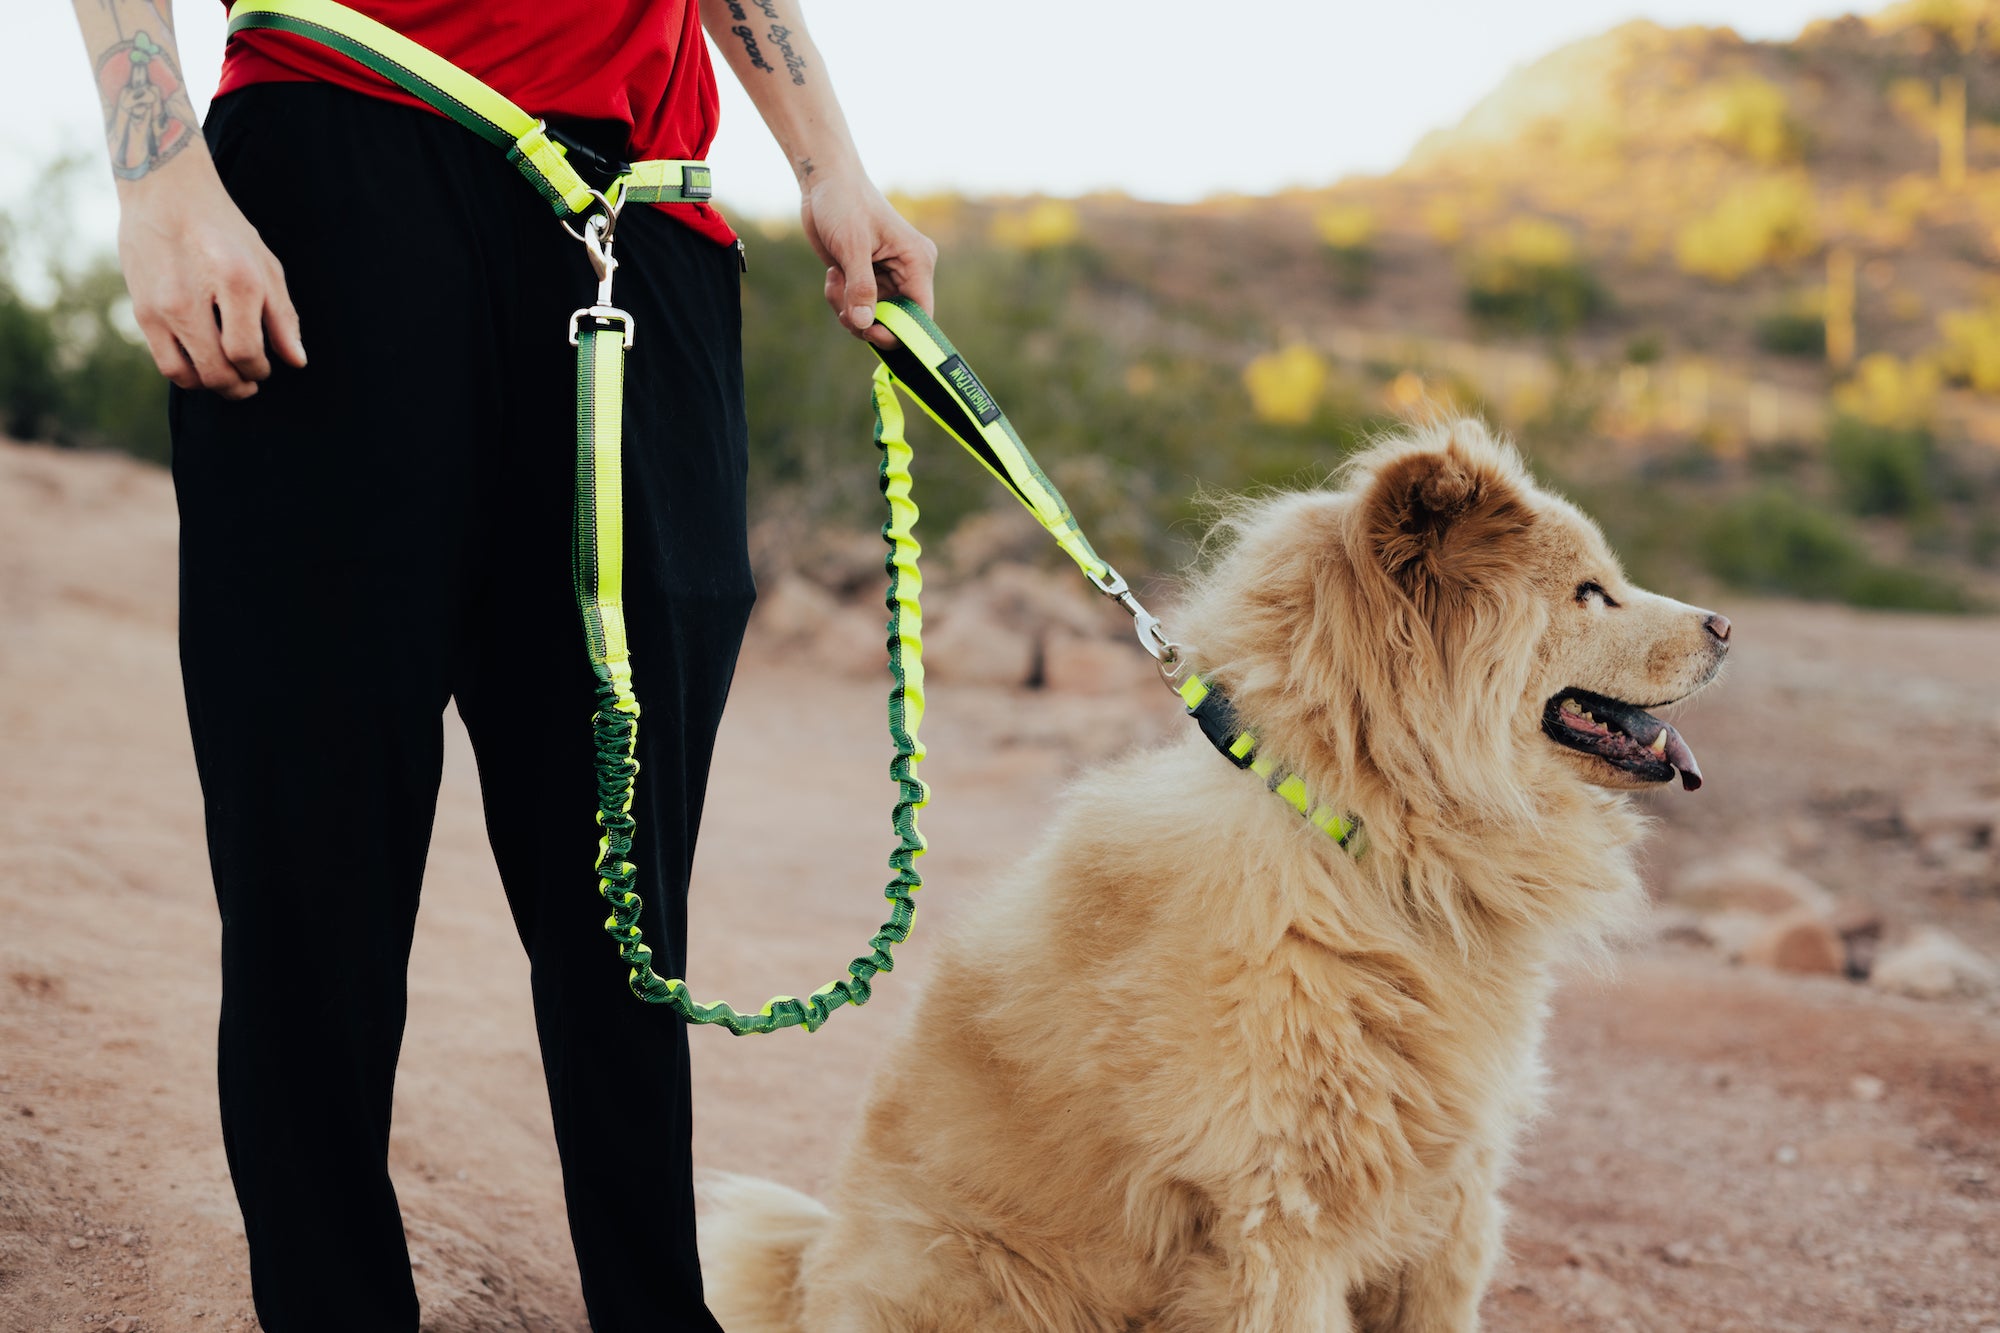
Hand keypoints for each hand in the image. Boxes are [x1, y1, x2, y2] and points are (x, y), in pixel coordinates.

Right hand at [116, 153, 305, 399]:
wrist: (165, 193)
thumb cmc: (223, 229)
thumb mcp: (265, 265)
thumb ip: (283, 316)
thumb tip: (296, 361)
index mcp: (234, 282)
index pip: (247, 353)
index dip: (260, 370)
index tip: (265, 366)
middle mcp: (193, 297)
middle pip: (218, 371)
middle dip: (239, 386)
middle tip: (249, 381)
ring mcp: (161, 306)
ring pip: (188, 375)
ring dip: (212, 386)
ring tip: (226, 377)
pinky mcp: (141, 310)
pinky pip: (164, 362)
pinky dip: (186, 374)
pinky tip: (201, 363)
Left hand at [799, 171, 935, 348]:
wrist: (824, 182)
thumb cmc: (844, 203)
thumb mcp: (852, 246)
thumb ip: (860, 287)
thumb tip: (864, 325)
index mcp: (917, 262)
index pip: (920, 313)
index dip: (900, 332)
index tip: (870, 333)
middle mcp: (906, 273)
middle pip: (894, 321)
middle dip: (865, 320)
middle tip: (842, 309)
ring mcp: (886, 277)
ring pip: (872, 316)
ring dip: (847, 308)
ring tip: (834, 280)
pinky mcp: (867, 278)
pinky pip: (857, 305)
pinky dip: (841, 300)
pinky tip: (832, 274)